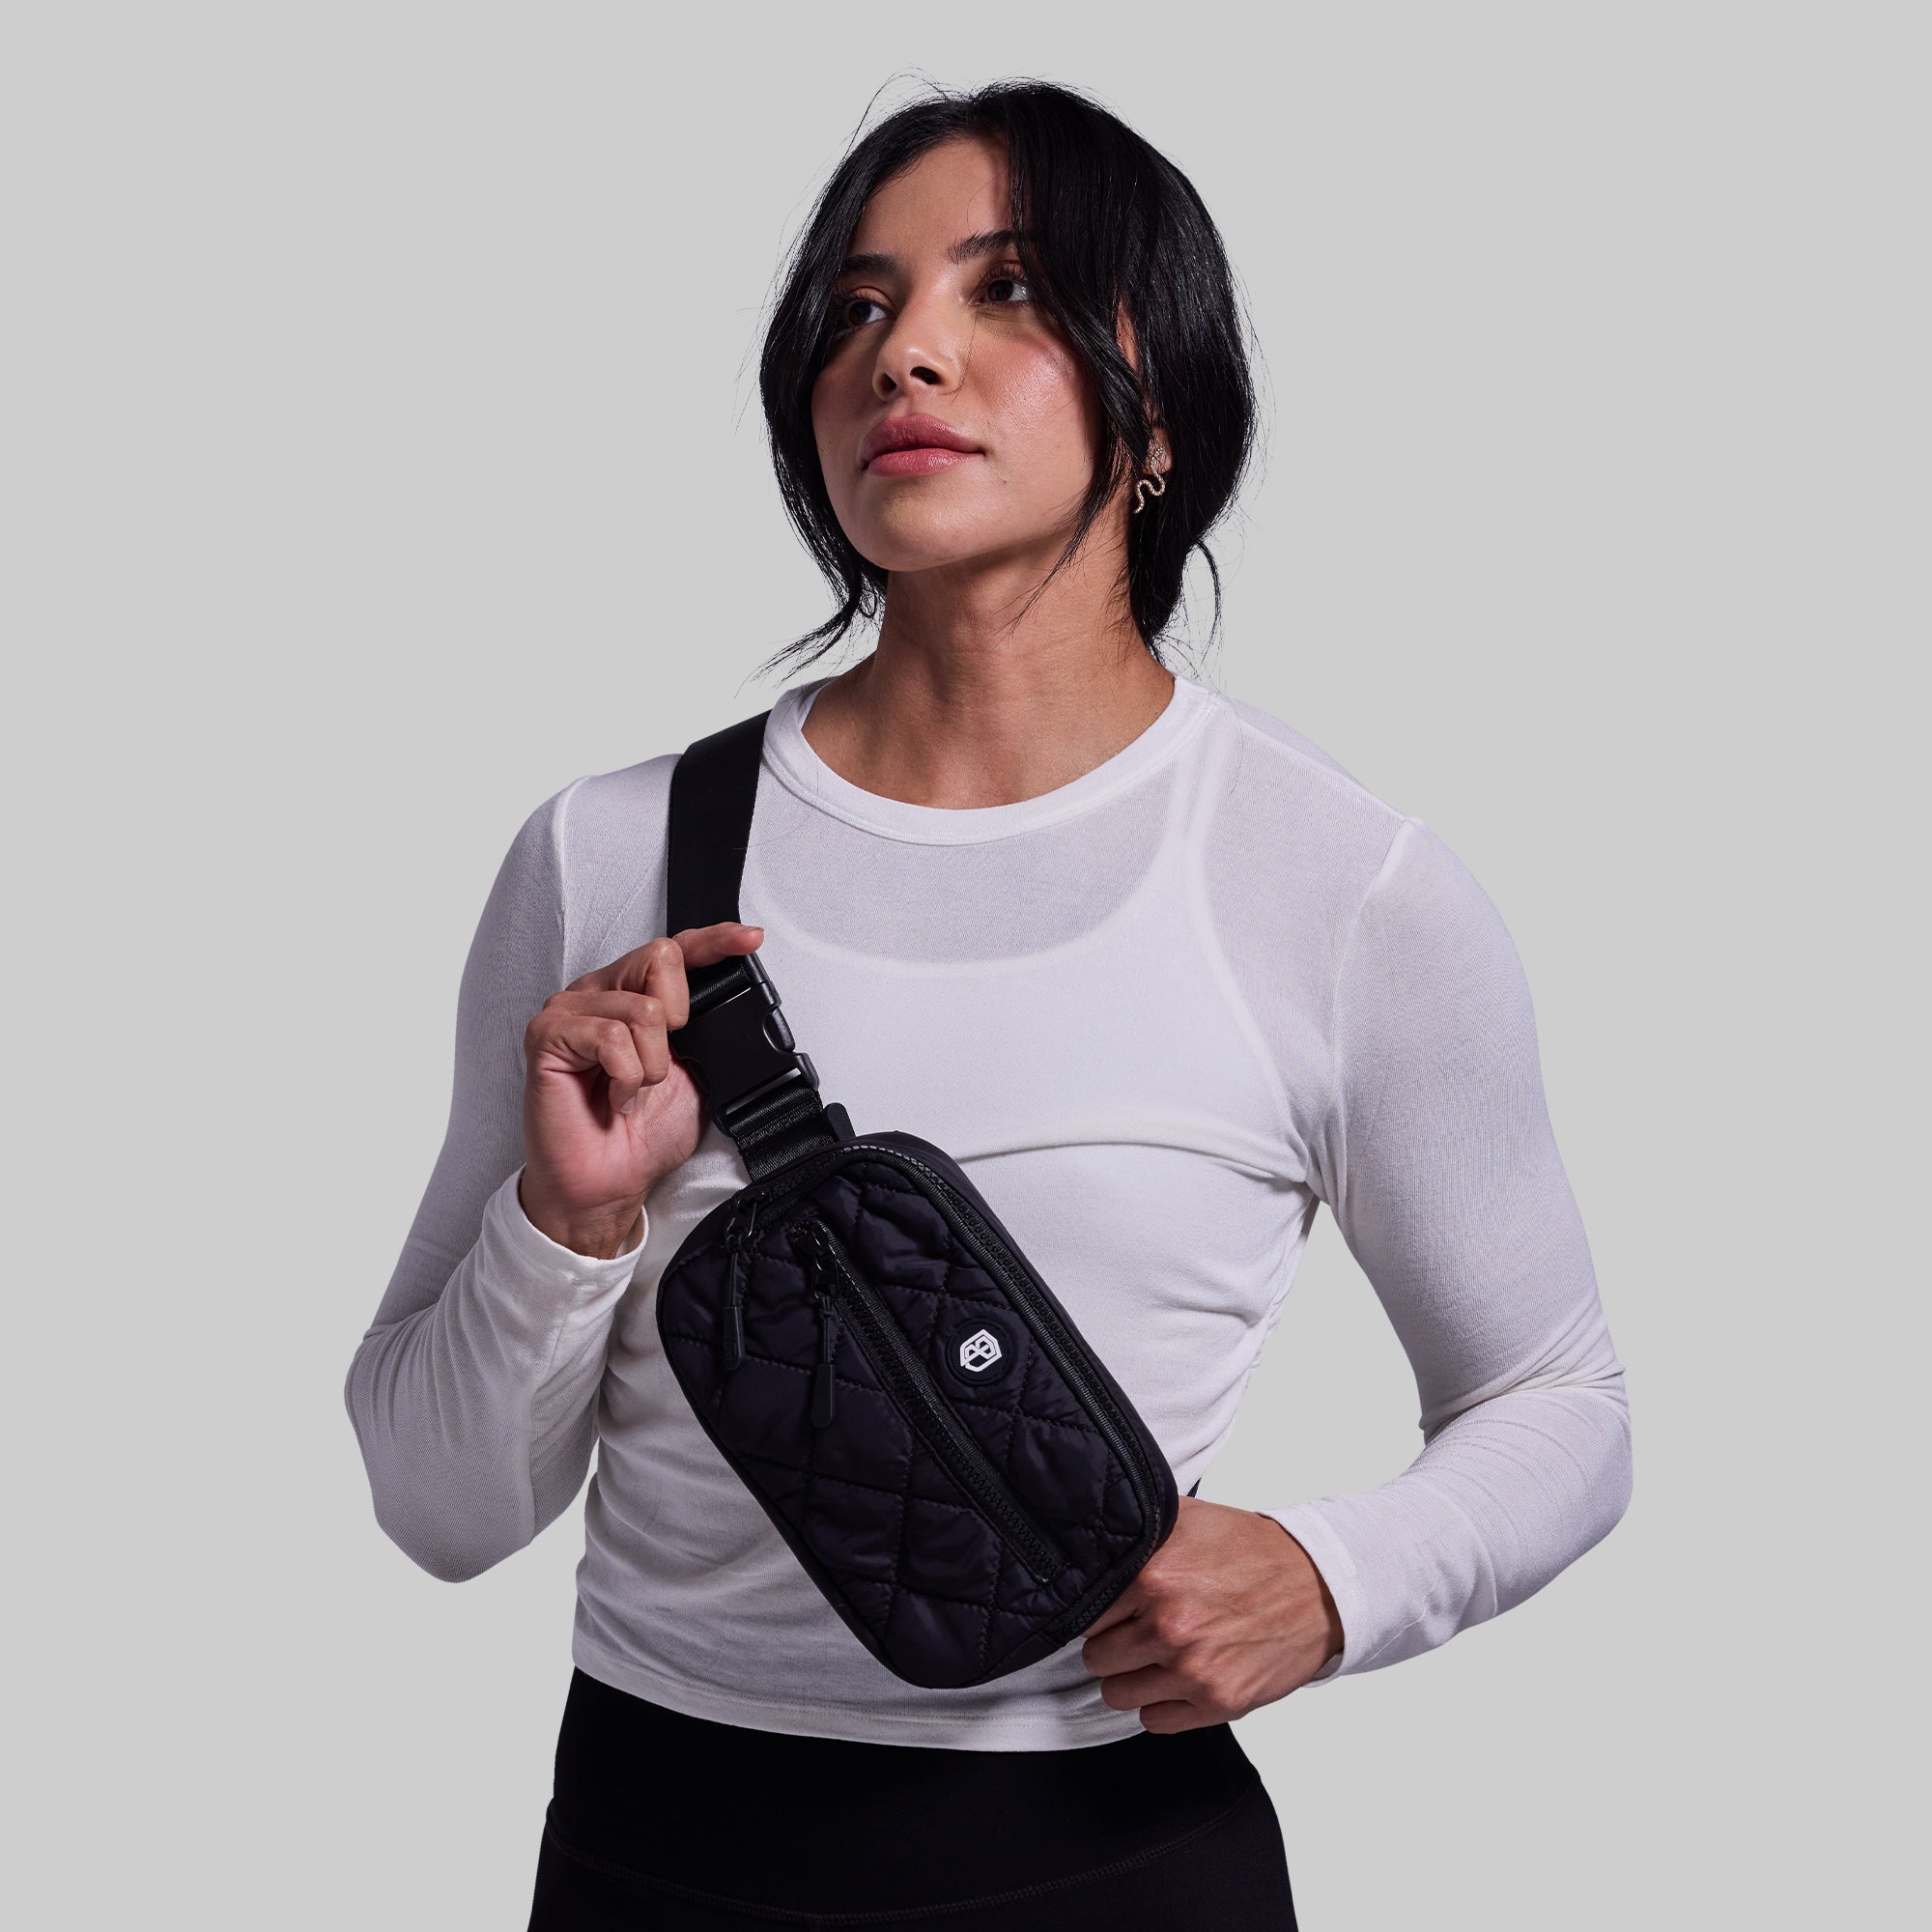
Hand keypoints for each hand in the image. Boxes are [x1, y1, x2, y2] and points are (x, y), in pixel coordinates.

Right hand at [517, 922, 763, 1256]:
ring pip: (641, 1008)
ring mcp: (569, 1010)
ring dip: (651, 1066)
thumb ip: (704, 1030)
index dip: (714, 940)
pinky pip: (610, 1035)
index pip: (674, 951)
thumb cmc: (643, 1134)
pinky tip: (614, 1097)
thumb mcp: (695, 1072)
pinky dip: (626, 1076)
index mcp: (632, 996)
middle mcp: (599, 993)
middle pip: (659, 959)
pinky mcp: (547, 1034)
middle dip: (678, 1021)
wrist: (609, 1183)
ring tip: (632, 1092)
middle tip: (660, 1069)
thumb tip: (726, 1000)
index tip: (750, 939)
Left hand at [1079, 1497, 1343, 1733]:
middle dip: (1112, 1645)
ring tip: (1155, 1657)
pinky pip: (1153, 1721)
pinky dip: (1160, 1704)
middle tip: (1135, 1632)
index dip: (1099, 1610)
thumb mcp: (1188, 1520)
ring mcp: (1192, 1670)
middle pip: (1096, 1658)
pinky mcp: (1218, 1702)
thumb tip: (1090, 1541)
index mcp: (1153, 1576)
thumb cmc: (1252, 1551)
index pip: (1086, 1613)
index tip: (1114, 1609)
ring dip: (1132, 1678)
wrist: (1317, 1586)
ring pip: (1117, 1694)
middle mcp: (1168, 1627)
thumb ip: (1137, 1532)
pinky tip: (1177, 1679)